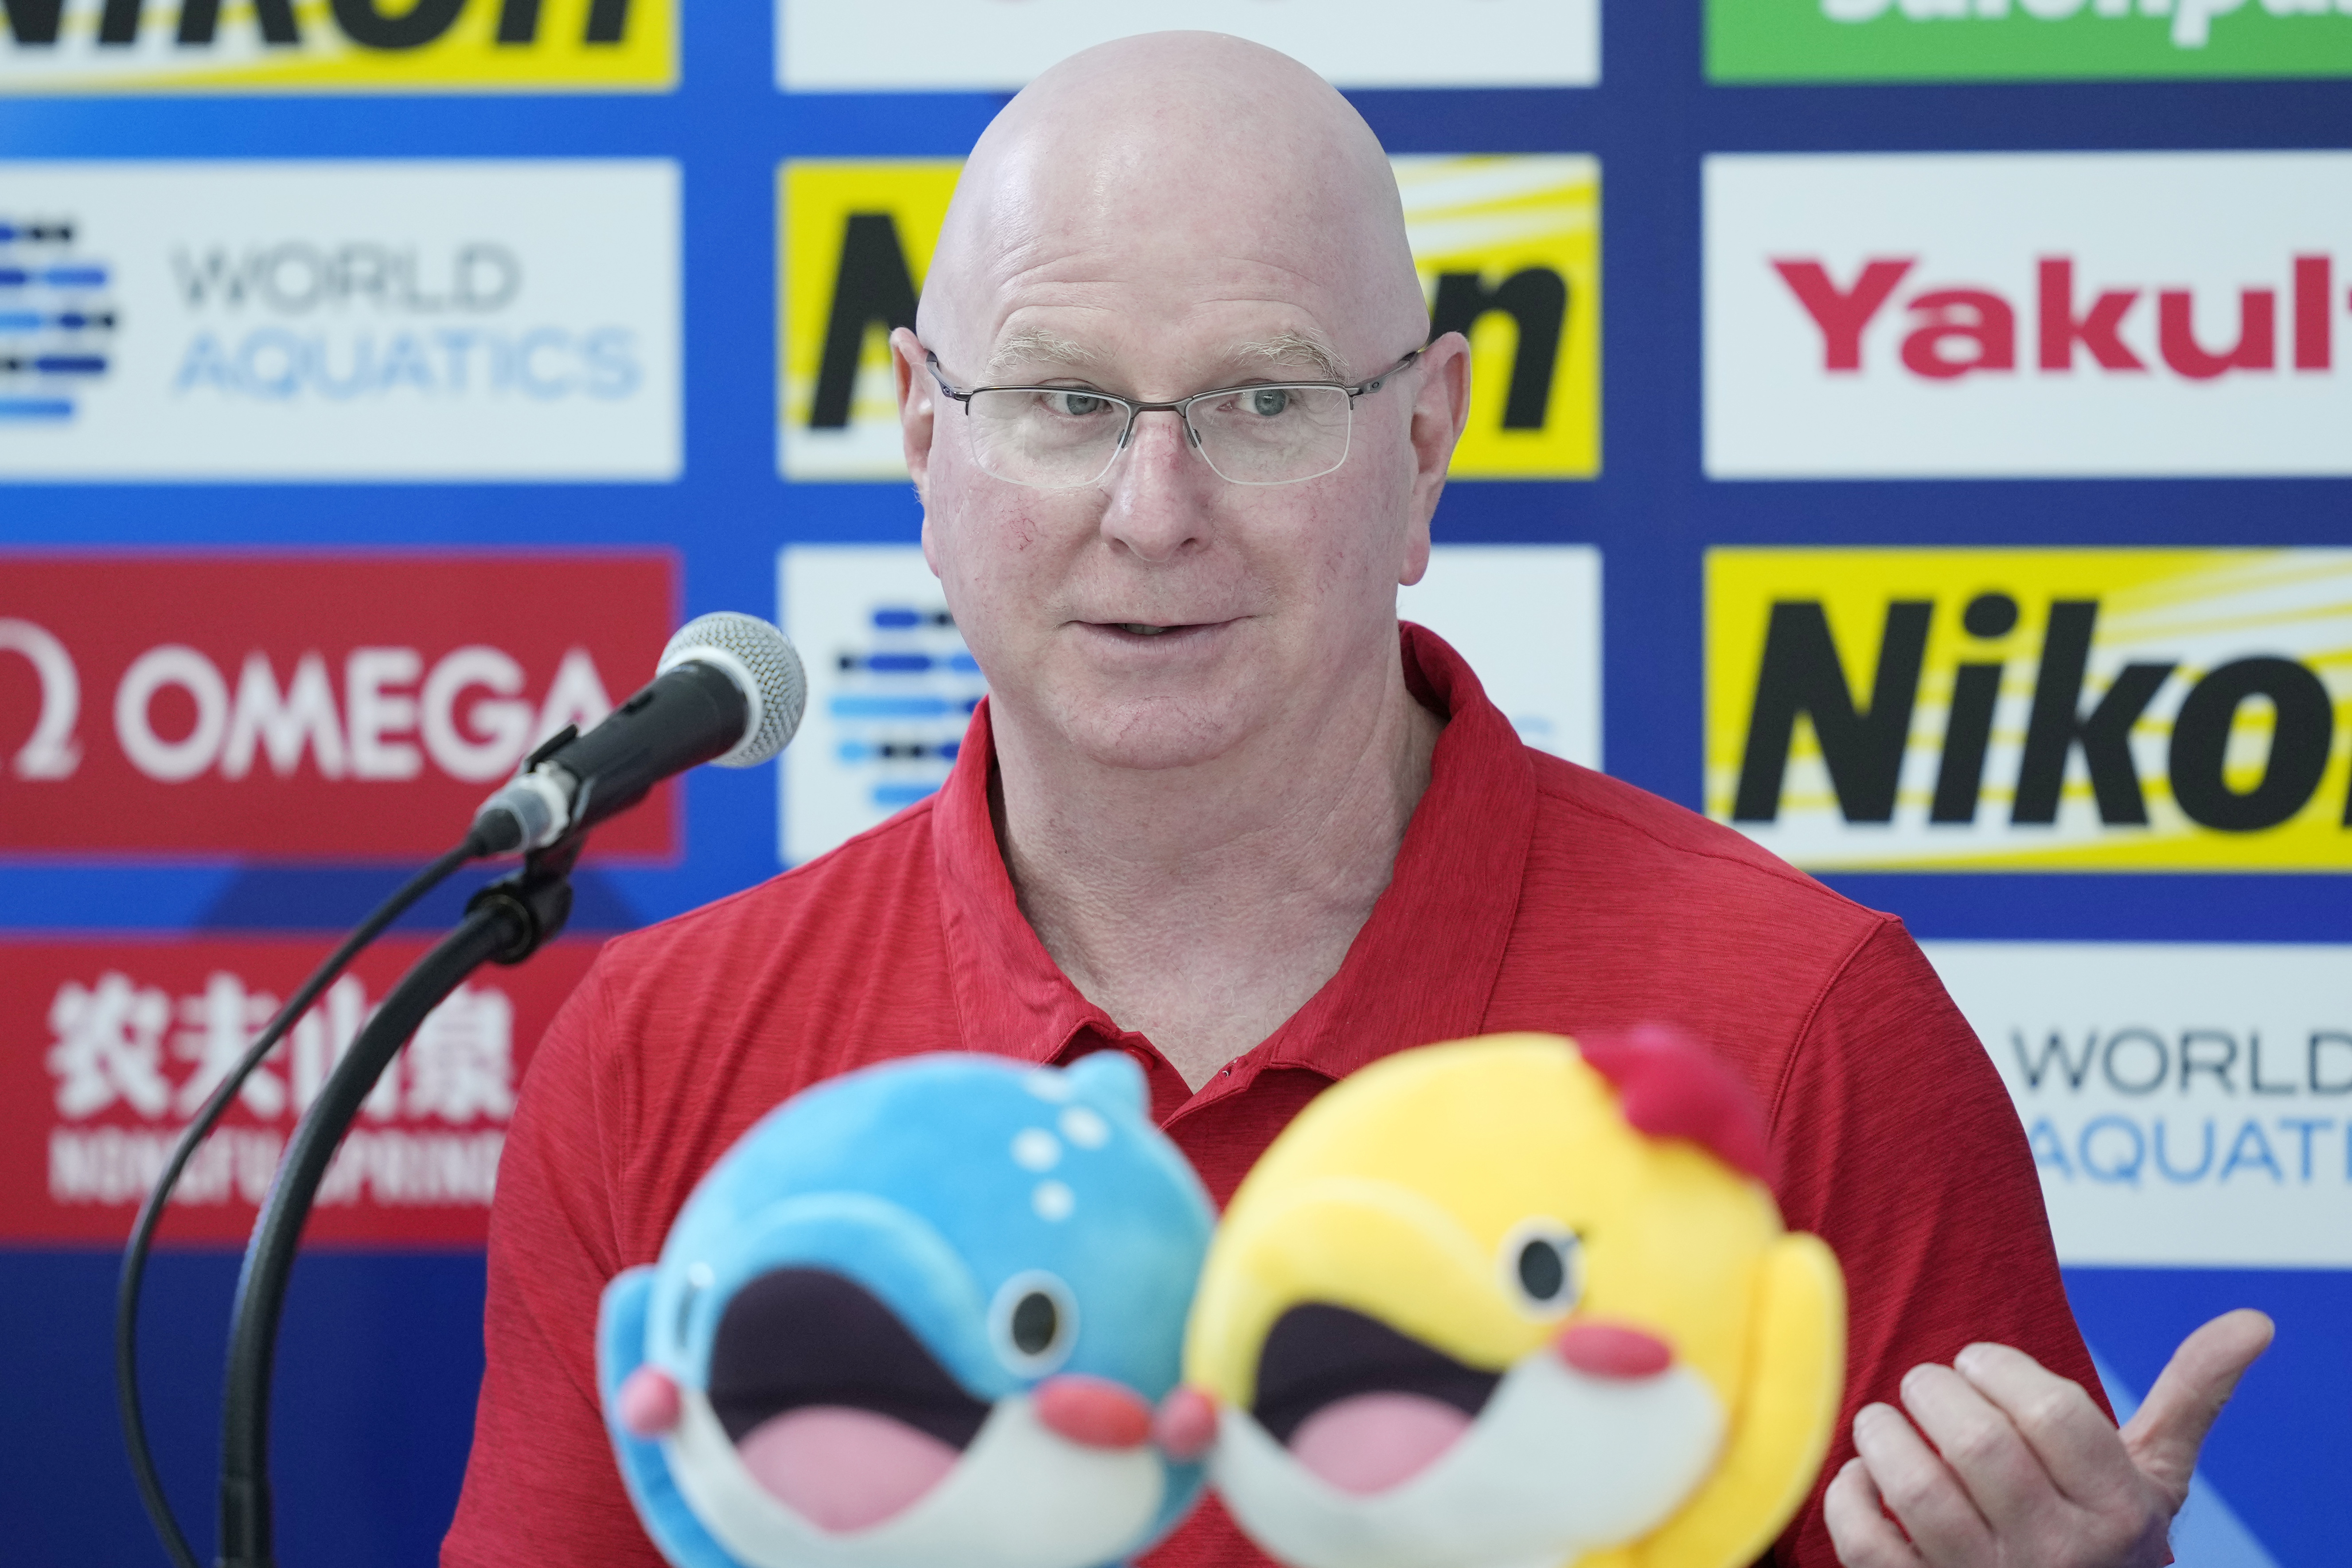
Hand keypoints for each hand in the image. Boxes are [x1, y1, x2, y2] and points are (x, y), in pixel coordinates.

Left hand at [1823, 1309, 2273, 1567]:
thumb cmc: (2103, 1536)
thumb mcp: (2154, 1477)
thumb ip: (2190, 1398)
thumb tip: (2253, 1320)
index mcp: (2116, 1513)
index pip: (2053, 1413)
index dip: (1998, 1368)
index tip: (1975, 1361)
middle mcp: (2057, 1554)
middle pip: (1978, 1442)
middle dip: (1934, 1389)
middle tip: (1928, 1383)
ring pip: (1916, 1489)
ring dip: (1884, 1435)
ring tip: (1888, 1420)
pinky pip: (1866, 1540)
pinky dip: (1849, 1495)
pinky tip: (1864, 1478)